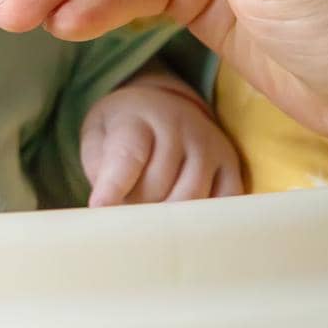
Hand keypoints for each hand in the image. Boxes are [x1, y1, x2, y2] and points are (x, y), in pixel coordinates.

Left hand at [81, 72, 243, 206]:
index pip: (127, 155)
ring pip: (190, 199)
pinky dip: (203, 221)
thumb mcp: (97, 137)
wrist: (162, 105)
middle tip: (127, 209)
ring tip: (151, 216)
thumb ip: (99, 168)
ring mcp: (209, 144)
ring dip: (168, 220)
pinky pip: (222, 204)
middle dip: (137, 206)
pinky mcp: (230, 164)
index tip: (99, 209)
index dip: (113, 186)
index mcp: (137, 117)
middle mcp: (178, 126)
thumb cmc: (122, 131)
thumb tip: (107, 208)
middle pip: (157, 186)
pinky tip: (186, 222)